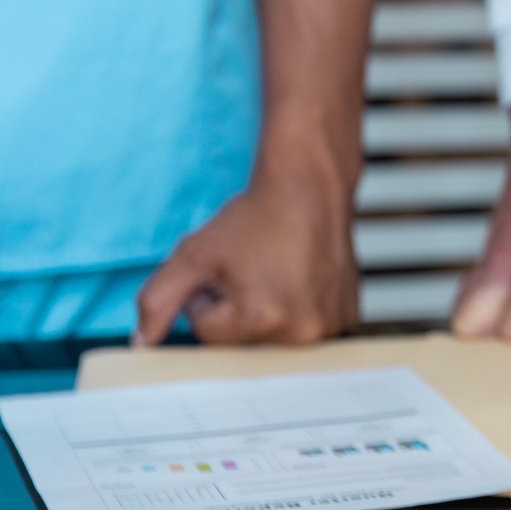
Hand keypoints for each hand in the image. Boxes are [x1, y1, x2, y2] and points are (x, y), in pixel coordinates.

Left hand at [135, 146, 358, 345]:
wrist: (310, 187)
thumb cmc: (256, 217)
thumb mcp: (193, 254)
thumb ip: (156, 301)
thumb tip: (143, 343)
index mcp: (260, 319)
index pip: (207, 333)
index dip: (206, 298)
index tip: (226, 271)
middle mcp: (302, 331)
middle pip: (242, 343)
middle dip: (236, 313)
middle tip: (251, 273)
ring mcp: (330, 326)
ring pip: (273, 339)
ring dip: (266, 315)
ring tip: (277, 275)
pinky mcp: (347, 319)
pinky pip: (306, 332)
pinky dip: (297, 314)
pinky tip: (298, 282)